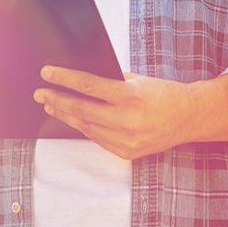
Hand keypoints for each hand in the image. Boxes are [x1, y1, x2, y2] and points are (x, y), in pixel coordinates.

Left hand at [33, 67, 195, 159]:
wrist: (187, 118)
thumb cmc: (162, 92)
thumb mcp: (137, 79)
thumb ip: (110, 81)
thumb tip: (80, 79)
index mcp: (130, 96)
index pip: (88, 86)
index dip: (64, 79)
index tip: (47, 73)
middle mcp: (127, 120)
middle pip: (82, 109)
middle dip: (57, 100)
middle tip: (40, 93)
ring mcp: (126, 140)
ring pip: (86, 127)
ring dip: (66, 115)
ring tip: (51, 105)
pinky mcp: (127, 153)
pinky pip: (98, 139)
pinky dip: (84, 127)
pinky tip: (73, 119)